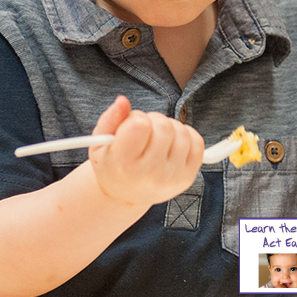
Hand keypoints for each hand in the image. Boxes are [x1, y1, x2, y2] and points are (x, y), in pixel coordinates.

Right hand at [88, 96, 203, 206]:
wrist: (125, 196)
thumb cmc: (112, 165)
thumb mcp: (99, 143)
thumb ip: (110, 118)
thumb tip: (123, 101)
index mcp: (124, 165)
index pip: (139, 125)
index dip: (135, 118)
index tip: (130, 126)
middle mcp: (151, 174)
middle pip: (164, 126)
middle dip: (153, 120)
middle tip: (144, 131)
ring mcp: (172, 177)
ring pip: (181, 131)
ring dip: (169, 127)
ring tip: (156, 139)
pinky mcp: (188, 177)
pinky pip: (197, 141)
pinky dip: (186, 136)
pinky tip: (171, 144)